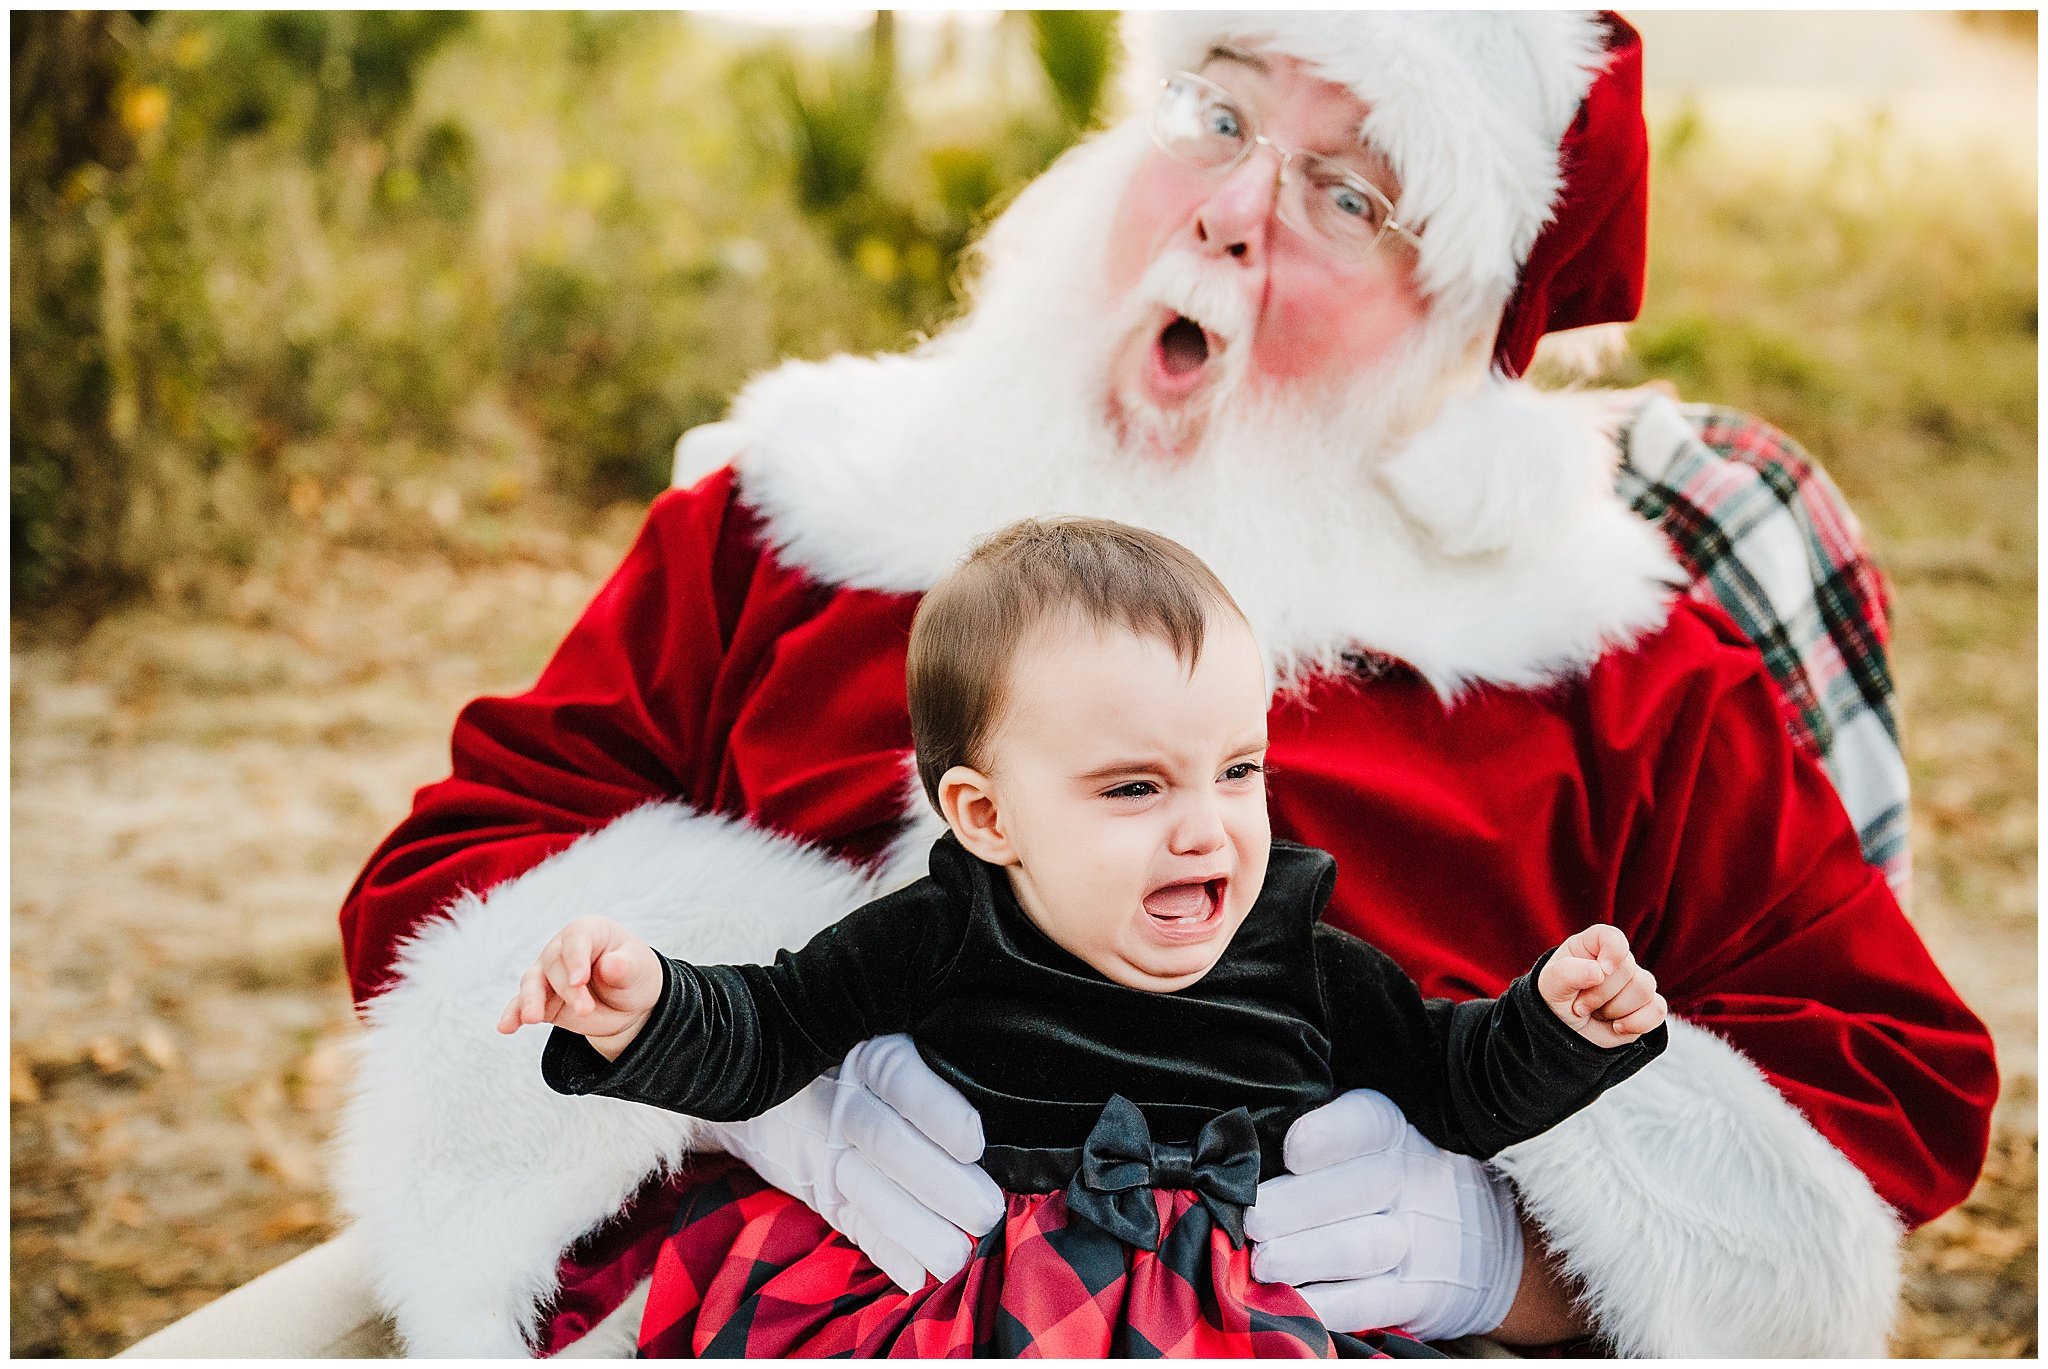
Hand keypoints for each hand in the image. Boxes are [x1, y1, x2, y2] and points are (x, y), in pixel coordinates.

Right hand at [494, 915, 661, 1057]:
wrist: (628, 1002)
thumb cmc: (633, 974)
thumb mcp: (638, 969)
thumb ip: (625, 966)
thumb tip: (612, 965)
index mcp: (588, 931)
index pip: (576, 938)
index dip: (576, 958)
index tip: (581, 980)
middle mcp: (562, 949)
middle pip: (554, 964)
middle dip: (567, 989)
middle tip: (585, 1010)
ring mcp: (548, 974)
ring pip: (531, 983)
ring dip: (531, 1000)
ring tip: (532, 1018)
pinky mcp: (540, 1000)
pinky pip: (521, 1006)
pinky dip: (513, 1015)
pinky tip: (506, 1027)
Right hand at [702, 1034, 1005, 1293]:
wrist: (749, 1065)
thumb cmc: (842, 1045)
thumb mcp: (870, 1026)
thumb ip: (919, 1050)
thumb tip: (995, 1068)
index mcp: (858, 1052)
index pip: (897, 1078)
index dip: (934, 1110)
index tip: (973, 1143)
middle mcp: (835, 1101)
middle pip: (885, 1142)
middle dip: (936, 1182)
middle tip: (984, 1212)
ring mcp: (820, 1149)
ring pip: (864, 1189)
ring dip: (912, 1228)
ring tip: (956, 1256)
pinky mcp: (816, 1187)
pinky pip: (848, 1220)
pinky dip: (882, 1249)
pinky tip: (915, 1274)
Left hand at [1247, 1090, 1522, 1341]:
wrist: (1479, 1241)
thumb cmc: (1389, 1178)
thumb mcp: (1370, 1143)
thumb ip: (1316, 1143)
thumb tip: (1235, 1155)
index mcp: (1393, 1132)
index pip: (1365, 1123)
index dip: (1328, 1135)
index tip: (1291, 1150)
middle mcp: (1411, 1179)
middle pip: (1356, 1188)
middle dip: (1294, 1205)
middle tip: (1250, 1220)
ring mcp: (1419, 1239)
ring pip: (1361, 1246)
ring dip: (1305, 1257)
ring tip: (1262, 1263)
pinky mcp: (1418, 1294)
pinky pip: (1370, 1302)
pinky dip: (1327, 1305)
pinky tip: (1291, 1301)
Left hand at [1536, 924, 1665, 1047]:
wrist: (1565, 1033)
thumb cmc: (1556, 1001)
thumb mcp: (1551, 986)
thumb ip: (1568, 973)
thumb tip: (1599, 971)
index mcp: (1591, 945)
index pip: (1612, 937)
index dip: (1613, 952)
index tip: (1601, 971)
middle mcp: (1617, 961)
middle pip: (1628, 970)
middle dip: (1600, 995)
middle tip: (1579, 1005)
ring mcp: (1634, 983)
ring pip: (1644, 989)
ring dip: (1615, 1010)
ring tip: (1596, 1014)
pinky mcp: (1647, 1007)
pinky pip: (1657, 1010)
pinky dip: (1636, 1023)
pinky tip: (1617, 1026)